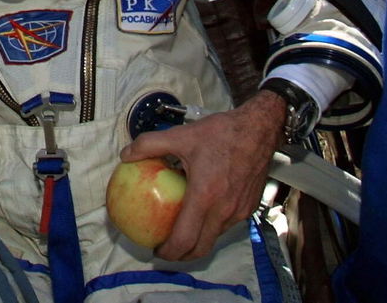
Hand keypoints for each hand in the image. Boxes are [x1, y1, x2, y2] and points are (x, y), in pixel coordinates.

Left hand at [119, 91, 285, 260]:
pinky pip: (226, 224)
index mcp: (205, 196)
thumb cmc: (222, 133)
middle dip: (181, 255)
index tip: (155, 250)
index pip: (185, 238)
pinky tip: (200, 212)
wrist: (260, 129)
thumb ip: (149, 144)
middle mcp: (224, 210)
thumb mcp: (181, 135)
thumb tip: (126, 155)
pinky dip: (211, 227)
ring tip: (180, 232)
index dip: (168, 251)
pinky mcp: (249, 207)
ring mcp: (239, 211)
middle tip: (165, 248)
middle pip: (201, 248)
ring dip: (197, 241)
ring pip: (215, 237)